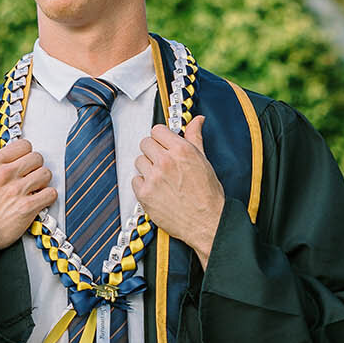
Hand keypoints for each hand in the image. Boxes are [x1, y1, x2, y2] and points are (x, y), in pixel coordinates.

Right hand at [0, 131, 56, 253]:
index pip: (24, 145)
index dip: (25, 153)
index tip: (23, 162)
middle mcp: (6, 173)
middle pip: (37, 158)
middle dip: (35, 167)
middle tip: (29, 176)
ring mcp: (17, 191)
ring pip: (46, 174)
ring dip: (42, 181)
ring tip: (34, 188)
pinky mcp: (26, 208)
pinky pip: (50, 194)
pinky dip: (47, 197)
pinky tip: (38, 200)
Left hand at [132, 115, 224, 267]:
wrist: (208, 223)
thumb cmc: (208, 195)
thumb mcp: (204, 161)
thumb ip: (195, 138)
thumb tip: (197, 120)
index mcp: (181, 150)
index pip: (157, 130)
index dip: (161, 137)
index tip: (164, 144)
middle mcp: (165, 162)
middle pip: (145, 143)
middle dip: (153, 151)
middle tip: (162, 162)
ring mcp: (153, 178)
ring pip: (139, 161)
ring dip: (147, 168)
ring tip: (162, 178)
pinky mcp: (145, 194)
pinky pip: (135, 180)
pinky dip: (143, 184)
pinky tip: (157, 190)